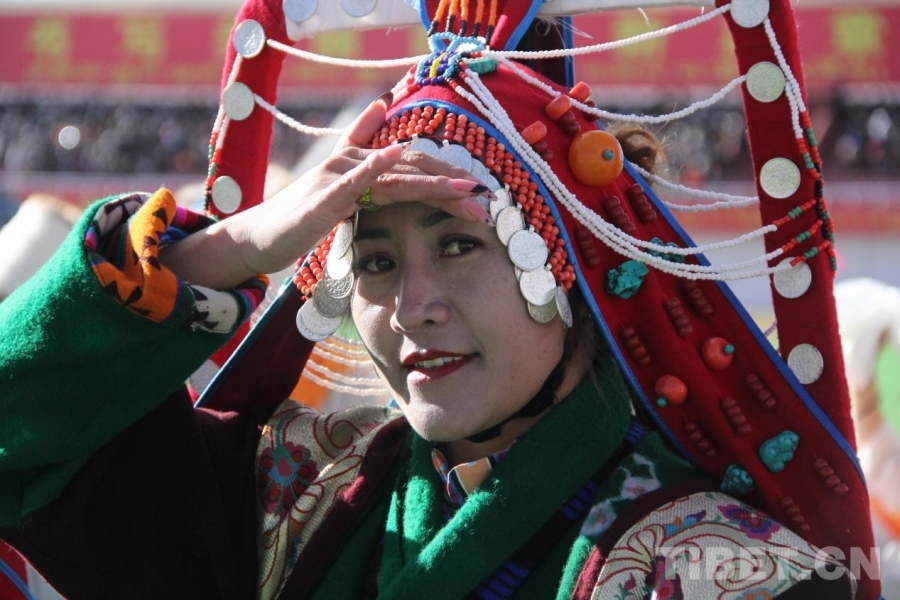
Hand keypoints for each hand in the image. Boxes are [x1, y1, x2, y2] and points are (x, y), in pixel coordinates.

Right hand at [161, 93, 492, 288]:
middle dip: (451, 185)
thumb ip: (362, 164)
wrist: (259, 237)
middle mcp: (353, 163)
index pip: (413, 167)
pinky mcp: (323, 195)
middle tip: (487, 201)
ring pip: (394, 175)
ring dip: (432, 181)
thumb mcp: (337, 194)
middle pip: (412, 169)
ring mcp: (338, 177)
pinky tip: (396, 155)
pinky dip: (375, 165)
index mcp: (361, 166)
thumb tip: (383, 118)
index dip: (447, 176)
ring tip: (466, 188)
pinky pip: (354, 178)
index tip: (481, 194)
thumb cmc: (299, 220)